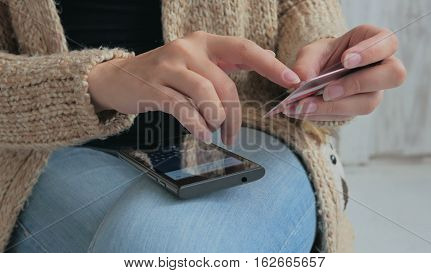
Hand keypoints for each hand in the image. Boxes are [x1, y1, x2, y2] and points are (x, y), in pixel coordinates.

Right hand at [88, 31, 299, 144]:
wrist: (117, 78)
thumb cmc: (163, 74)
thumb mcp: (195, 61)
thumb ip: (227, 60)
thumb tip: (267, 55)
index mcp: (204, 42)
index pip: (244, 49)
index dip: (270, 65)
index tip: (292, 80)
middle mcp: (188, 49)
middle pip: (225, 84)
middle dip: (235, 115)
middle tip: (233, 134)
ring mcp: (169, 67)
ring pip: (207, 96)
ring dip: (215, 119)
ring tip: (213, 131)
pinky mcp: (154, 87)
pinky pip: (184, 109)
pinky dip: (197, 125)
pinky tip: (201, 134)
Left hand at [284, 24, 406, 120]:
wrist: (319, 75)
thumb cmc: (322, 57)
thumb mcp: (311, 53)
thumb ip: (306, 63)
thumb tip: (302, 80)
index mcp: (375, 41)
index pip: (388, 43)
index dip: (370, 52)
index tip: (345, 60)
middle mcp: (382, 67)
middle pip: (393, 75)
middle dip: (358, 84)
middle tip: (328, 90)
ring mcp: (375, 90)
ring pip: (369, 102)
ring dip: (337, 106)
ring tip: (308, 105)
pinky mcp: (360, 107)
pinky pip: (349, 114)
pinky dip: (325, 114)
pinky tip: (306, 111)